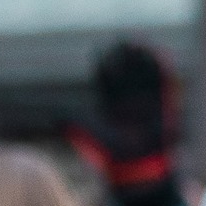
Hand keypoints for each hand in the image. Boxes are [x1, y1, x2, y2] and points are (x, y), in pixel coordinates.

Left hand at [69, 41, 179, 185]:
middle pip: (124, 67)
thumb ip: (65, 118)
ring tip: (138, 42)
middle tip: (121, 43)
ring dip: (141, 56)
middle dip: (123, 54)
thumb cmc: (107, 148)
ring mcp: (144, 99)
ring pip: (142, 71)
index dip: (103, 60)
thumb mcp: (81, 129)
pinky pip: (162, 80)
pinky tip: (156, 52)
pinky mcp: (161, 102)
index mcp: (106, 100)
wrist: (135, 163)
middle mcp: (125, 97)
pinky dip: (160, 66)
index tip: (100, 51)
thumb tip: (43, 114)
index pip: (104, 73)